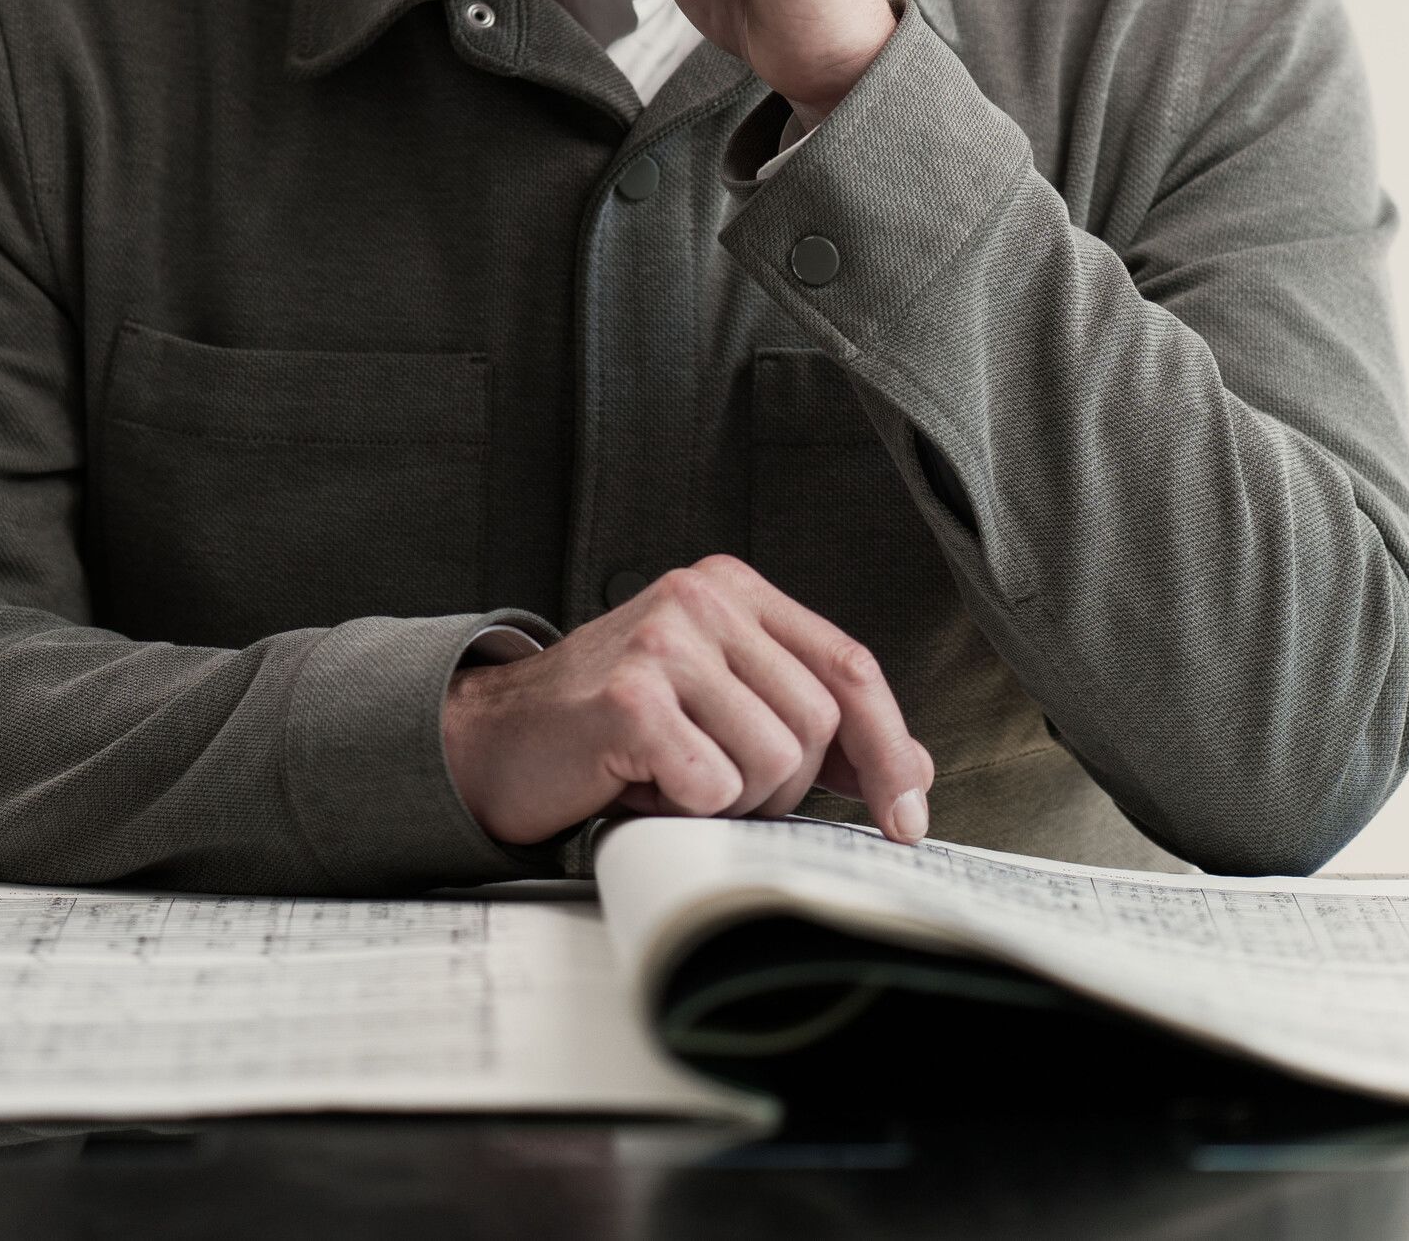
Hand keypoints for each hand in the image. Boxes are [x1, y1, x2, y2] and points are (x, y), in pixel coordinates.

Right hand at [441, 556, 934, 848]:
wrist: (495, 741)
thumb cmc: (614, 731)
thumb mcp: (723, 707)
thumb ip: (812, 725)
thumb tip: (914, 772)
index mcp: (735, 590)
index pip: (850, 666)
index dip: (889, 748)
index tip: (907, 818)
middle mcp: (703, 597)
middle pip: (817, 722)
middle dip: (785, 787)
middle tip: (719, 790)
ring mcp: (663, 640)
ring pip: (772, 759)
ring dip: (733, 801)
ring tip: (675, 781)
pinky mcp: (629, 696)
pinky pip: (713, 785)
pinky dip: (687, 808)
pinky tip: (644, 785)